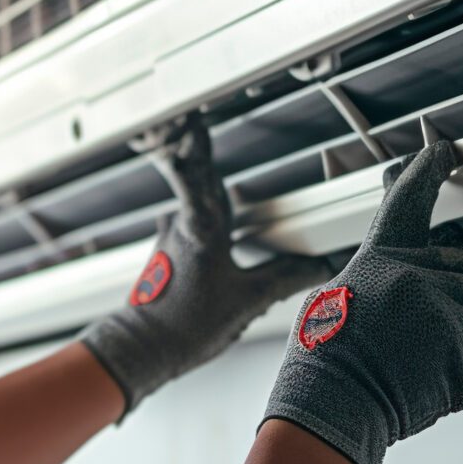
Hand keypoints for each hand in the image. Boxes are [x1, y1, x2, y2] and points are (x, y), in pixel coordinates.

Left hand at [80, 116, 337, 415]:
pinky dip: (201, 206)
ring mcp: (170, 234)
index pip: (198, 170)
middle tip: (203, 117)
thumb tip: (319, 266)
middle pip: (197, 173)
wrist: (142, 349)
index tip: (196, 114)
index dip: (198, 140)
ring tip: (206, 147)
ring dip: (201, 175)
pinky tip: (214, 212)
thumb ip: (285, 277)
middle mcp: (181, 224)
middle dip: (202, 146)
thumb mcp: (247, 301)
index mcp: (202, 228)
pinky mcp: (166, 250)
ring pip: (191, 194)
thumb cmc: (186, 327)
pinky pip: (188, 216)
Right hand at [260, 139, 462, 463]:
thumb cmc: (328, 361)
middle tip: (449, 324)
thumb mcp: (339, 297)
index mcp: (382, 260)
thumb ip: (383, 275)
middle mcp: (416, 279)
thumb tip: (416, 262)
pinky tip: (433, 382)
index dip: (426, 172)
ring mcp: (442, 318)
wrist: (328, 412)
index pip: (407, 203)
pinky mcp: (462, 359)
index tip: (440, 152)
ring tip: (429, 359)